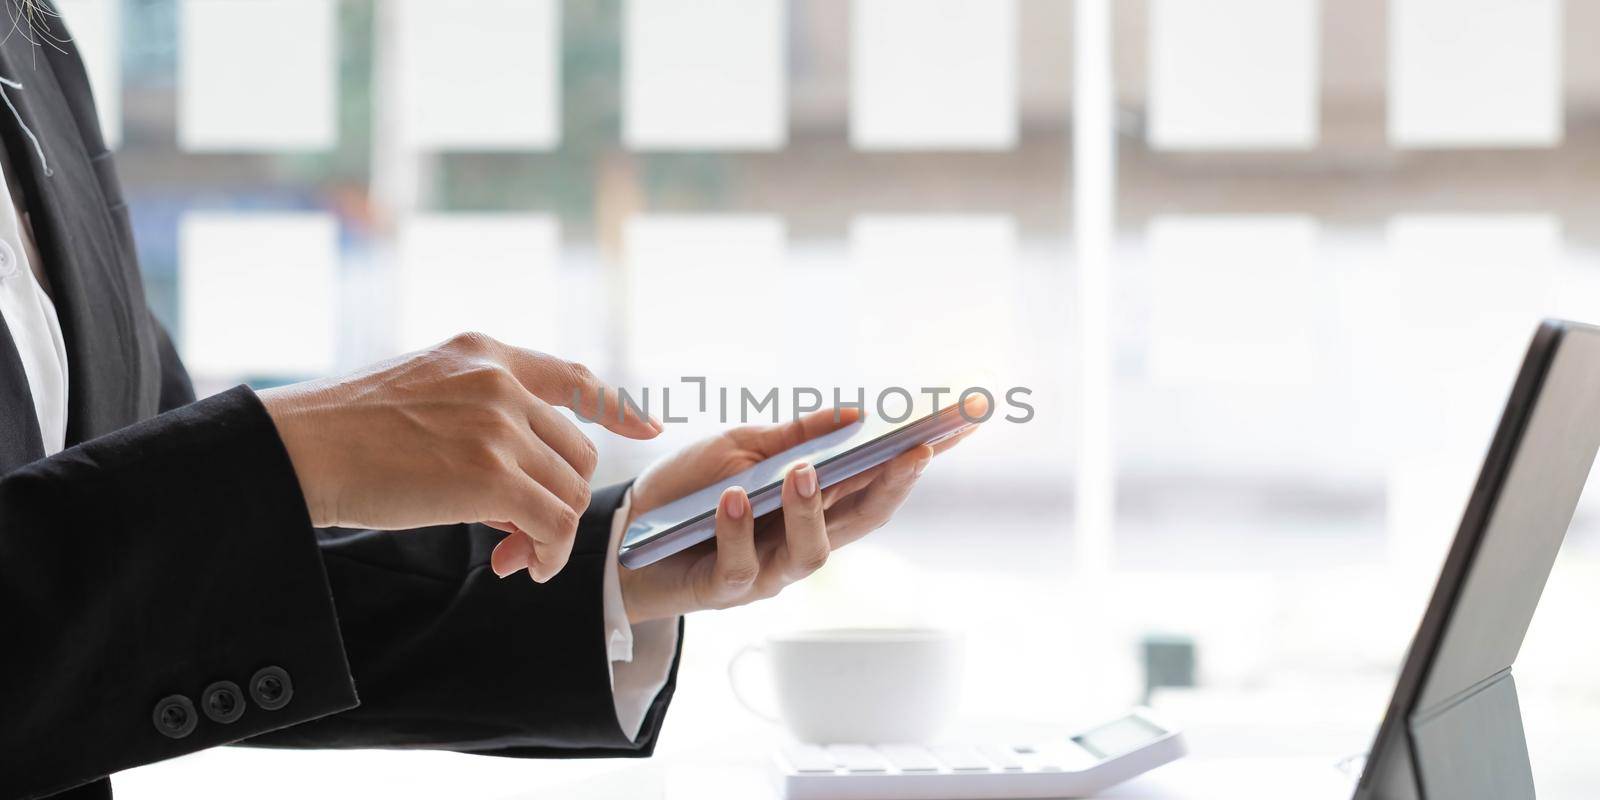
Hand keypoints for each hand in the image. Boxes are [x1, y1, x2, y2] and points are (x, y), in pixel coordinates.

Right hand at [259, 332, 659, 580]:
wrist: (298, 447)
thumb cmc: (343, 431)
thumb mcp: (422, 397)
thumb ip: (481, 424)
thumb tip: (518, 499)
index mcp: (483, 354)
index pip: (571, 376)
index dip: (615, 405)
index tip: (648, 427)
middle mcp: (501, 382)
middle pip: (575, 450)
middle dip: (558, 497)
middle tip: (520, 538)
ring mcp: (499, 426)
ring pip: (569, 489)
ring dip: (548, 532)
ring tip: (511, 555)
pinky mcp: (490, 475)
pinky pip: (552, 523)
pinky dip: (547, 553)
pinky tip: (519, 565)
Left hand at [618, 406, 977, 623]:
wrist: (621, 538)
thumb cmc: (686, 493)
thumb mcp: (739, 449)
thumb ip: (794, 436)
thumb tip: (855, 415)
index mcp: (812, 507)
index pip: (876, 482)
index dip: (917, 461)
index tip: (957, 428)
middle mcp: (800, 542)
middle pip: (863, 521)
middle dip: (894, 487)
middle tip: (914, 452)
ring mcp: (766, 571)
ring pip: (809, 553)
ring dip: (810, 509)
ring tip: (803, 470)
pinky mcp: (721, 590)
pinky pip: (739, 566)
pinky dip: (737, 531)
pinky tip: (733, 499)